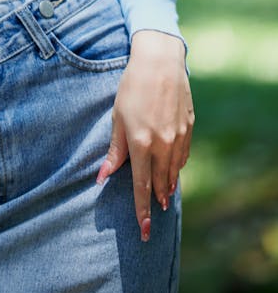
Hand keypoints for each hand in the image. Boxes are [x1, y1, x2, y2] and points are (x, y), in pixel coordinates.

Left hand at [96, 30, 193, 241]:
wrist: (160, 62)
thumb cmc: (132, 87)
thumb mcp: (117, 117)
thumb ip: (114, 150)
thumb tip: (103, 177)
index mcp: (141, 143)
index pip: (141, 186)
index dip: (142, 210)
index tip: (144, 230)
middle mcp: (162, 144)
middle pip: (159, 183)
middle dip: (156, 201)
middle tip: (154, 217)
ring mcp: (179, 138)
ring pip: (173, 172)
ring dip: (167, 186)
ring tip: (163, 197)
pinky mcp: (189, 129)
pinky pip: (183, 156)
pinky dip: (176, 167)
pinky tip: (172, 169)